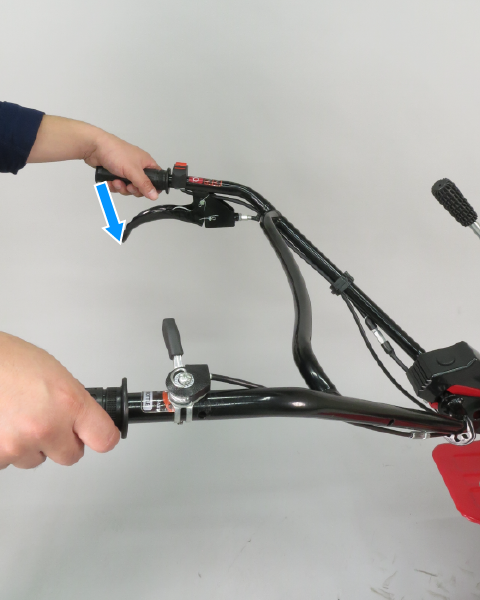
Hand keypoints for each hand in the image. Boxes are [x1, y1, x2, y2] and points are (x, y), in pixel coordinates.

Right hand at [0, 333, 118, 468]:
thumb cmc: (9, 362)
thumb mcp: (56, 375)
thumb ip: (73, 402)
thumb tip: (83, 419)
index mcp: (69, 403)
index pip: (104, 438)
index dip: (101, 437)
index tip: (98, 436)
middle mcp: (47, 428)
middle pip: (70, 456)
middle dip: (63, 443)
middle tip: (49, 424)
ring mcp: (19, 445)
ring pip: (36, 459)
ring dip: (30, 445)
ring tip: (17, 417)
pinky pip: (10, 461)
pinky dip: (7, 448)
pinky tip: (3, 425)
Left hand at [85, 129, 160, 199]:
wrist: (94, 147)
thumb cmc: (115, 152)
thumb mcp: (133, 171)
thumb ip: (144, 184)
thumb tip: (155, 195)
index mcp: (145, 163)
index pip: (156, 178)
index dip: (152, 187)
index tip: (145, 191)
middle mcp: (137, 167)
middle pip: (141, 187)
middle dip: (132, 189)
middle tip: (128, 186)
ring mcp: (125, 170)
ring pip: (128, 188)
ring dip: (121, 188)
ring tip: (115, 181)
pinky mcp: (115, 173)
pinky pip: (117, 186)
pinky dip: (113, 186)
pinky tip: (108, 181)